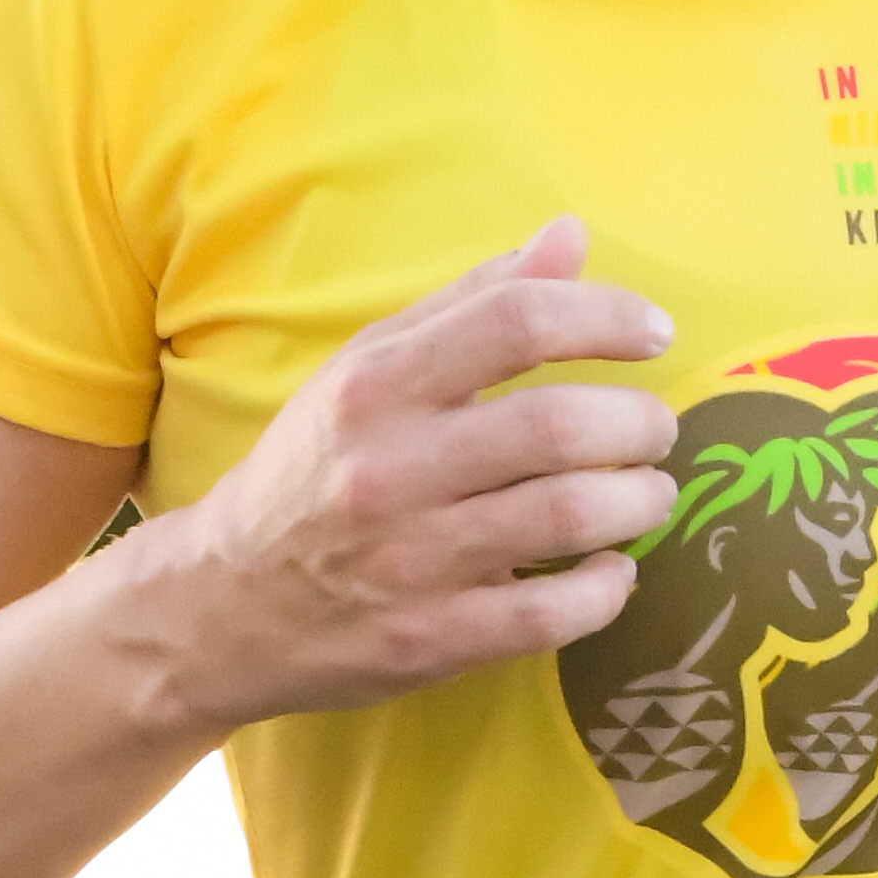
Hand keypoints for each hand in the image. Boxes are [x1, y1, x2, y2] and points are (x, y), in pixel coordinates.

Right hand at [141, 219, 682, 724]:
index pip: (516, 324)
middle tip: (655, 431)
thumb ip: (471, 304)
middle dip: (638, 423)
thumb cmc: (312, 472)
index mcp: (378, 386)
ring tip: (647, 494)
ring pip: (568, 517)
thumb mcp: (368, 369)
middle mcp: (391, 468)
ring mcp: (412, 560)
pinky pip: (551, 613)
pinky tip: (613, 571)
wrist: (222, 605)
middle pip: (557, 426)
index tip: (651, 334)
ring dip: (638, 502)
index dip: (605, 319)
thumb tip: (570, 238)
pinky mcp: (430, 639)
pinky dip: (607, 589)